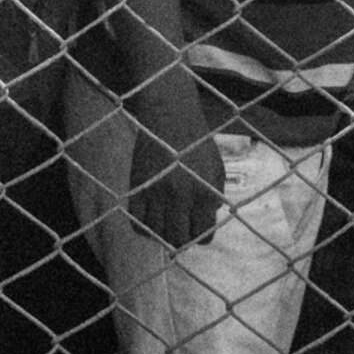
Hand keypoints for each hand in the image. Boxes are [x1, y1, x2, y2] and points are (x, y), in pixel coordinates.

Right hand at [128, 114, 226, 247]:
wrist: (170, 114)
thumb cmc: (198, 141)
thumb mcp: (217, 169)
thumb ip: (213, 198)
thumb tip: (205, 220)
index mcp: (204, 194)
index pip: (203, 235)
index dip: (200, 236)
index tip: (196, 230)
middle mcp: (180, 198)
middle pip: (178, 239)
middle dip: (181, 239)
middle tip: (179, 230)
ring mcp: (156, 193)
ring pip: (156, 233)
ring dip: (161, 234)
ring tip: (164, 224)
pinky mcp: (137, 186)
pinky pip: (136, 220)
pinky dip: (142, 226)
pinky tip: (149, 219)